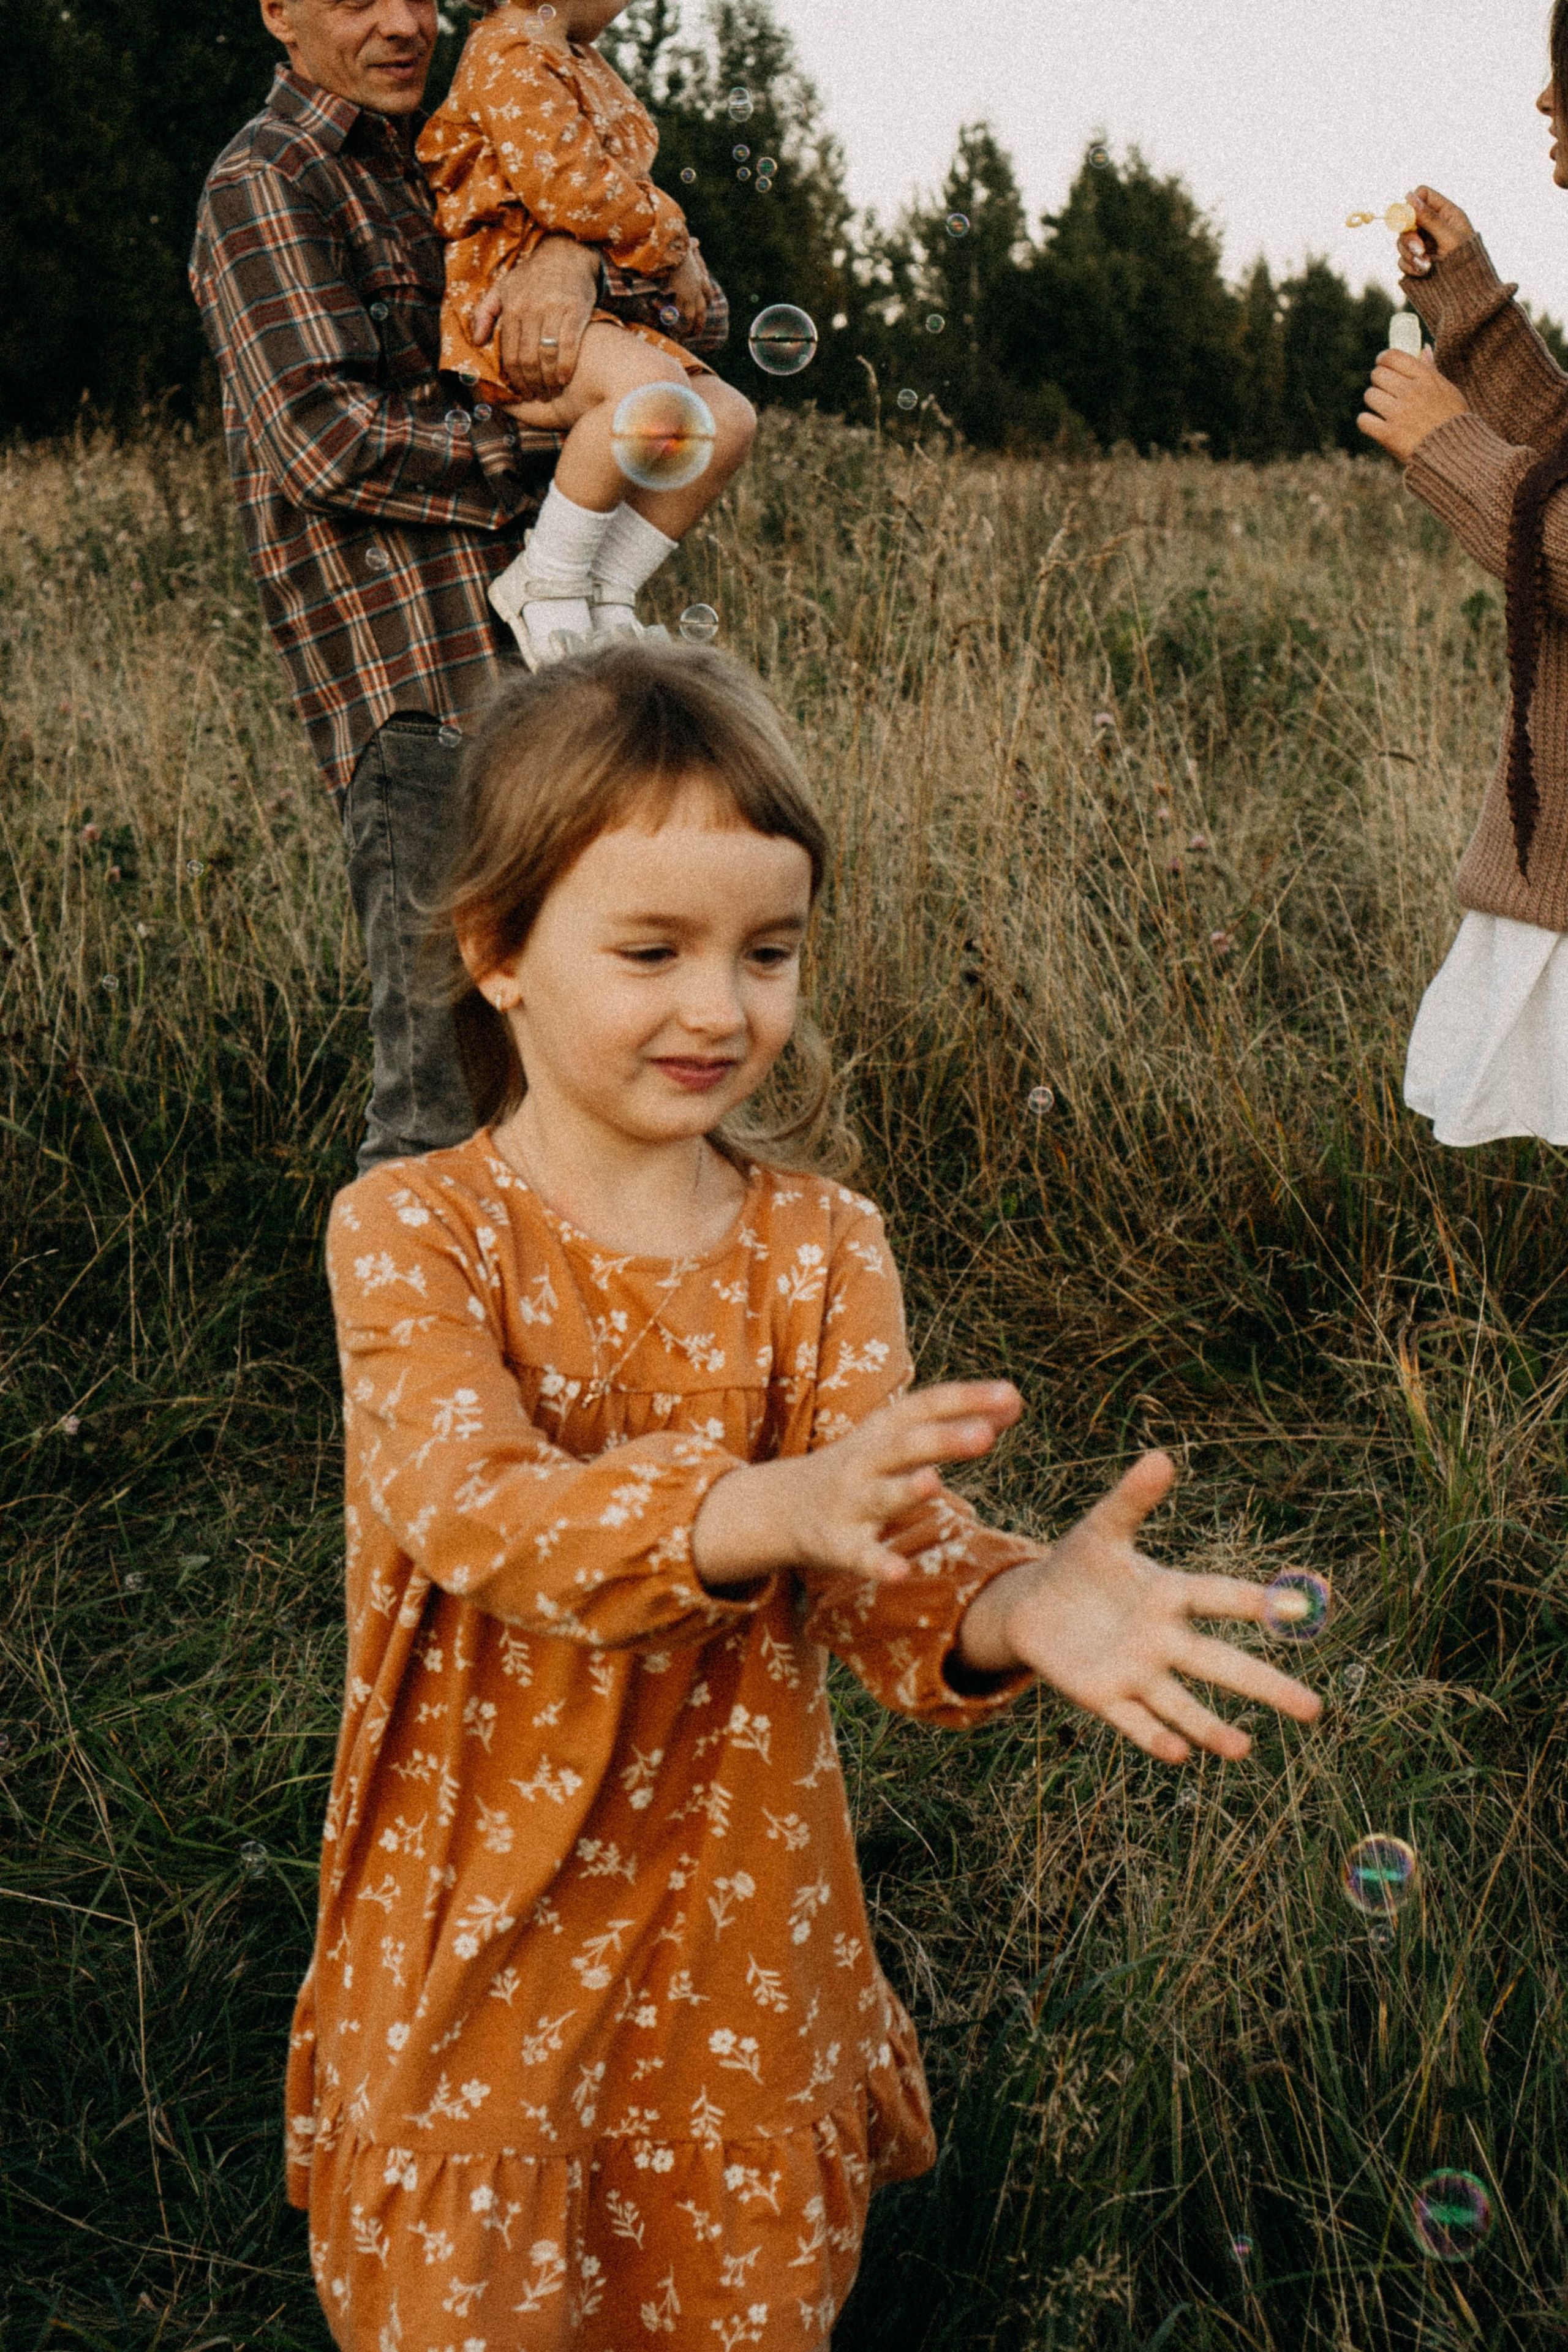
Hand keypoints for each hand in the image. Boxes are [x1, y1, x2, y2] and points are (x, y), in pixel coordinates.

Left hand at [470, 235, 597, 399]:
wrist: (565, 254)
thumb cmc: (531, 277)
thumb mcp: (502, 288)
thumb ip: (485, 313)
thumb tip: (477, 341)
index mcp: (512, 307)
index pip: (509, 353)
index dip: (514, 378)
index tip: (520, 393)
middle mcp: (531, 308)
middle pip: (527, 358)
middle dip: (531, 383)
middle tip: (537, 396)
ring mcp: (554, 309)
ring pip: (547, 355)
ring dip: (547, 380)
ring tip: (550, 392)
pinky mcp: (576, 310)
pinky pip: (569, 345)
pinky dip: (565, 366)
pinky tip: (563, 379)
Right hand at [661, 248, 708, 338]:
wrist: (676, 246)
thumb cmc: (679, 245)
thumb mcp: (687, 246)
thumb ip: (691, 246)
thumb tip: (696, 241)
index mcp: (699, 276)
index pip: (707, 292)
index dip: (707, 301)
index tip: (706, 308)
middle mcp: (698, 286)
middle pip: (703, 309)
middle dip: (700, 322)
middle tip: (697, 333)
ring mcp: (692, 291)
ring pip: (694, 315)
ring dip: (691, 327)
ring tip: (686, 337)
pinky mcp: (683, 294)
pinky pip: (681, 312)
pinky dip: (676, 320)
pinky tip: (672, 328)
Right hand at [691, 1380, 1021, 1590]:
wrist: (778, 1506)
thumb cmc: (860, 1466)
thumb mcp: (898, 1437)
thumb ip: (956, 1419)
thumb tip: (1015, 1399)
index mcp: (883, 1430)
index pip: (927, 1405)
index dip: (967, 1399)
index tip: (1012, 1393)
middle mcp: (866, 1460)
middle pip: (906, 1445)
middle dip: (943, 1439)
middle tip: (985, 1435)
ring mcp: (849, 1502)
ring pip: (881, 1496)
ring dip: (906, 1490)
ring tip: (934, 1484)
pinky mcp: (837, 1544)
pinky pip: (859, 1555)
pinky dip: (878, 1563)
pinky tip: (900, 1573)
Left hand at [955, 1452, 1321, 1764]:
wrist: (1034, 1605)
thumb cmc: (1079, 1564)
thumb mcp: (1101, 1530)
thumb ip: (1131, 1500)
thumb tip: (1161, 1457)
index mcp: (1169, 1594)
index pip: (1220, 1597)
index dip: (1259, 1602)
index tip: (1302, 1607)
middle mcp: (1163, 1640)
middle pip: (1220, 1664)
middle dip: (1265, 1686)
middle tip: (1314, 1710)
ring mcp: (1136, 1672)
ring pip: (1182, 1705)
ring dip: (1211, 1728)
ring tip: (1242, 1749)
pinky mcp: (1103, 1697)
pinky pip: (1133, 1721)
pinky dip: (1153, 1737)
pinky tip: (1177, 1753)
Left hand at [1357, 344, 1469, 462]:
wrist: (1454, 454)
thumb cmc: (1452, 420)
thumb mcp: (1448, 390)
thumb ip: (1431, 370)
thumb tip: (1422, 349)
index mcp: (1426, 378)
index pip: (1393, 356)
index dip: (1383, 359)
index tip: (1382, 365)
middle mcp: (1411, 392)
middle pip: (1377, 375)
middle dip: (1378, 382)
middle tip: (1385, 391)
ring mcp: (1399, 414)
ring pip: (1370, 395)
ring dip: (1374, 402)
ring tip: (1384, 409)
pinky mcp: (1389, 435)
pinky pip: (1364, 420)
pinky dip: (1367, 422)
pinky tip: (1376, 424)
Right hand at [1396, 185, 1474, 277]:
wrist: (1466, 293)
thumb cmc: (1466, 262)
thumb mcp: (1449, 237)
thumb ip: (1429, 218)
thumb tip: (1409, 196)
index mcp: (1446, 214)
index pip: (1423, 195)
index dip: (1412, 204)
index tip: (1409, 219)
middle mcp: (1433, 226)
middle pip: (1407, 219)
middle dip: (1409, 235)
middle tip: (1420, 249)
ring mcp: (1423, 244)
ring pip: (1402, 240)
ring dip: (1409, 253)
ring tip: (1425, 265)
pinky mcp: (1416, 261)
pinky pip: (1402, 259)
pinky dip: (1409, 266)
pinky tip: (1423, 272)